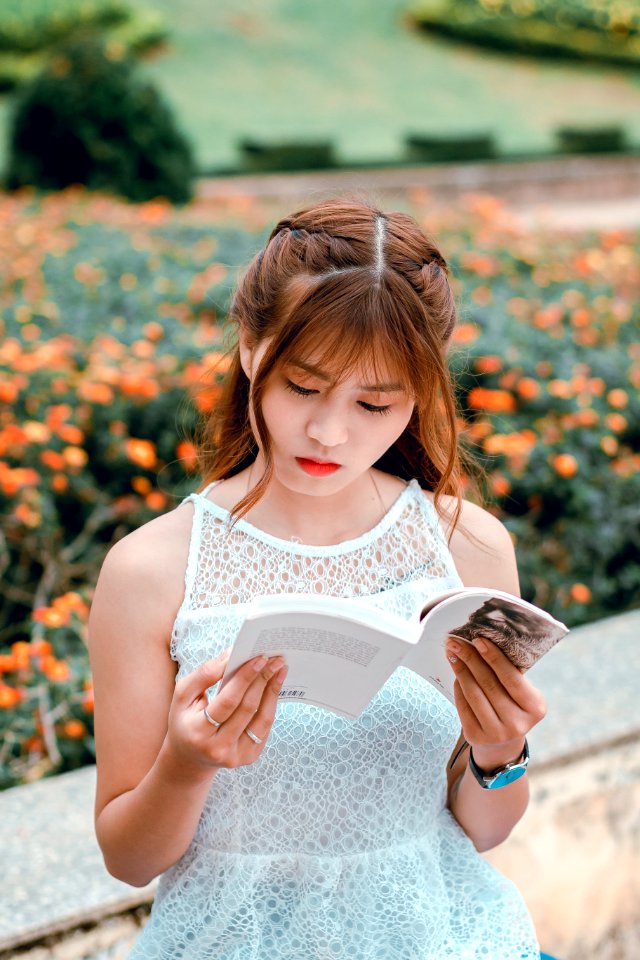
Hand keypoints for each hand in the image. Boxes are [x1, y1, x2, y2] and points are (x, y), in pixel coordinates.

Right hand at [165, 650, 287, 772]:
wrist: (190, 756)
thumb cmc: (186, 719)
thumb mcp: (183, 695)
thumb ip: (204, 674)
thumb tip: (231, 655)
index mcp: (198, 732)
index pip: (227, 701)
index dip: (245, 678)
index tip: (260, 658)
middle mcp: (219, 748)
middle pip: (247, 708)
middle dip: (263, 680)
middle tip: (275, 658)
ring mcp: (237, 756)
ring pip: (262, 719)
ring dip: (273, 690)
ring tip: (280, 669)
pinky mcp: (249, 756)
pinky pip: (265, 727)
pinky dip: (272, 703)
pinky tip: (274, 686)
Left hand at [446, 635, 545, 767]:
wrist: (502, 744)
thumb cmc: (512, 706)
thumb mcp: (521, 693)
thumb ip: (508, 673)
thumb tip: (482, 642)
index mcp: (535, 707)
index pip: (511, 678)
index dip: (494, 658)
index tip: (478, 639)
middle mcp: (518, 724)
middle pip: (489, 684)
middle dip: (471, 659)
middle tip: (456, 641)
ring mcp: (496, 733)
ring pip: (474, 694)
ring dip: (460, 670)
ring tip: (452, 654)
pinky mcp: (476, 737)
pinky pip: (463, 705)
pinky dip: (458, 686)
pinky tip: (455, 673)